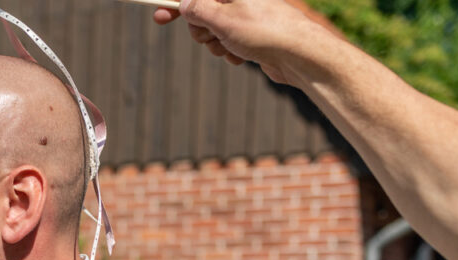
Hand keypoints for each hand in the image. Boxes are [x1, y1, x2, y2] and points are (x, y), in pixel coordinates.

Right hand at [152, 0, 328, 85]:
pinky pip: (228, 44)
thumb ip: (197, 10)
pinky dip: (231, 52)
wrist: (299, 55)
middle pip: (201, 13)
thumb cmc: (264, 31)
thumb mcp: (222, 19)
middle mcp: (239, 0)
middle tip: (212, 37)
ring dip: (217, 45)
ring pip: (213, 32)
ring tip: (234, 47)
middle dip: (201, 30)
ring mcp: (246, 17)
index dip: (175, 5)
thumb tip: (184, 4)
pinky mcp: (251, 35)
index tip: (159, 15)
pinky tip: (245, 55)